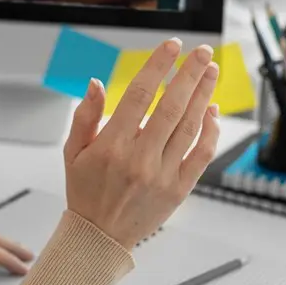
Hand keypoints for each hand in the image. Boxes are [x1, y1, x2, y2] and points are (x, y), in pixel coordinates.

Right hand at [63, 39, 220, 249]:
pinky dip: (210, 131)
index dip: (158, 67)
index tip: (171, 47)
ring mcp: (163, 174)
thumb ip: (85, 115)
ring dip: (204, 95)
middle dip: (190, 74)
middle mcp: (140, 158)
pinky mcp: (179, 189)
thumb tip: (97, 83)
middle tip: (203, 52)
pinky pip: (201, 154)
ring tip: (211, 72)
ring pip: (190, 126)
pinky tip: (212, 111)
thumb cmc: (85, 191)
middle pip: (172, 106)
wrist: (99, 237)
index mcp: (112, 145)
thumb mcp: (73, 152)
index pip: (140, 94)